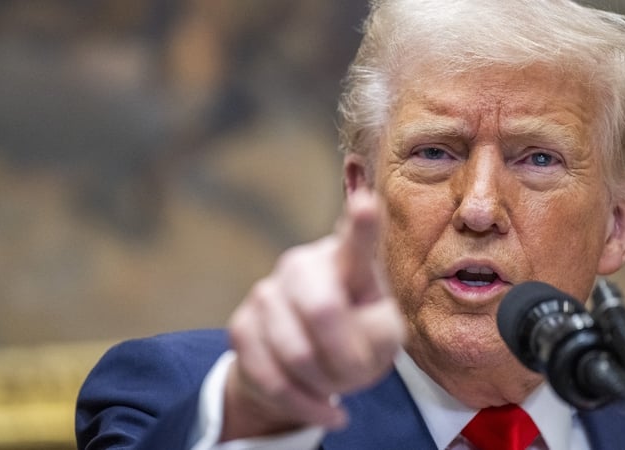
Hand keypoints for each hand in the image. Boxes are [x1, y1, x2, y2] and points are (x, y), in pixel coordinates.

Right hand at [221, 188, 405, 439]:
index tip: (366, 202)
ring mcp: (268, 292)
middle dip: (345, 357)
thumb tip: (350, 338)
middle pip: (323, 310)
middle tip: (357, 374)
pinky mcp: (242, 325)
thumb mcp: (383, 339)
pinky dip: (305, 405)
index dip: (361, 224)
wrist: (305, 368)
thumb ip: (378, 334)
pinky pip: (273, 378)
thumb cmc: (356, 341)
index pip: (356, 242)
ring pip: (297, 353)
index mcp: (348, 262)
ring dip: (325, 384)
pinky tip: (324, 408)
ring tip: (336, 385)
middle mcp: (304, 266)